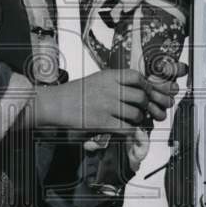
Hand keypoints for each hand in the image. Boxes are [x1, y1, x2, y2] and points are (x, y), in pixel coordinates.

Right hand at [34, 67, 181, 132]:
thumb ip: (116, 82)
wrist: (54, 104)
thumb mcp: (96, 80)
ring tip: (134, 120)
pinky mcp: (103, 122)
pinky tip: (128, 130)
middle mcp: (110, 89)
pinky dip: (131, 131)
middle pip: (142, 97)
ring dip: (139, 119)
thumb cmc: (75, 93)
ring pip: (136, 114)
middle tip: (151, 111)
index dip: (148, 86)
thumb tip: (140, 90)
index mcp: (109, 76)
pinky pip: (127, 128)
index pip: (138, 77)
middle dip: (149, 106)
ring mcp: (107, 106)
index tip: (150, 93)